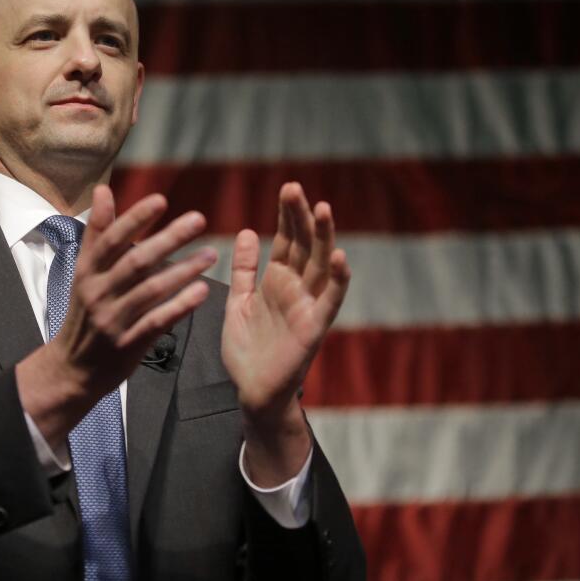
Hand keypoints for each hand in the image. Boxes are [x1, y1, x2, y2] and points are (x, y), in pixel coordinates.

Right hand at [17, 185, 217, 443]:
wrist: (73, 368)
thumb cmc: (84, 311)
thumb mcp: (84, 271)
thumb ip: (97, 232)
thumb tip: (102, 190)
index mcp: (88, 271)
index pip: (111, 239)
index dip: (134, 218)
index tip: (160, 199)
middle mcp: (98, 293)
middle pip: (136, 261)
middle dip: (169, 239)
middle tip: (199, 220)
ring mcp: (113, 320)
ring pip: (151, 291)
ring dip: (183, 271)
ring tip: (211, 254)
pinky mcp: (128, 344)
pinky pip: (157, 322)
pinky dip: (179, 306)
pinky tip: (202, 292)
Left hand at [222, 182, 350, 484]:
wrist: (252, 393)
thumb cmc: (247, 350)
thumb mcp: (238, 302)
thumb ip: (244, 270)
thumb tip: (244, 231)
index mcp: (277, 281)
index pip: (286, 240)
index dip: (288, 216)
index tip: (288, 188)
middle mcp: (296, 289)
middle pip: (304, 246)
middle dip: (301, 217)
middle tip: (295, 187)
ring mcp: (308, 307)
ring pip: (321, 266)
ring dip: (324, 238)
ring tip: (324, 209)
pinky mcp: (314, 329)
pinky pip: (330, 301)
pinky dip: (339, 280)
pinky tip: (341, 257)